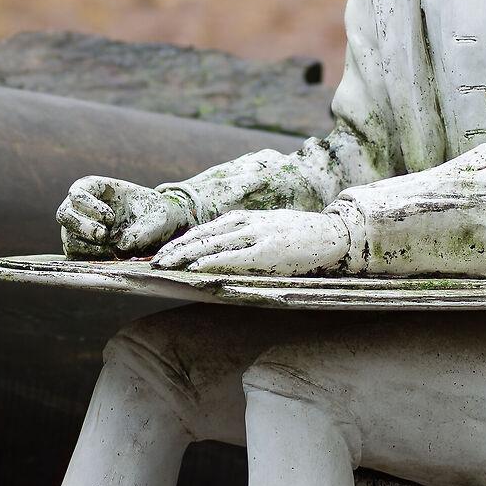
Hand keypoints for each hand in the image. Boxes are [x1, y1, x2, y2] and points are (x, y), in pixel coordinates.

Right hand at [59, 176, 191, 259]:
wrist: (157, 230)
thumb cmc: (156, 215)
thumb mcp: (159, 218)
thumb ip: (144, 230)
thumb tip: (121, 247)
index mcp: (94, 189)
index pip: (77, 193)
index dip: (90, 206)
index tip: (111, 218)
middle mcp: (82, 208)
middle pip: (64, 214)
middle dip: (83, 227)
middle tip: (104, 236)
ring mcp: (80, 229)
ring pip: (68, 237)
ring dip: (87, 245)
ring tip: (112, 249)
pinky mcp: (82, 248)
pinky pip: (74, 255)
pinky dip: (88, 257)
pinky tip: (108, 255)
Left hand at [152, 209, 349, 274]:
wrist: (332, 234)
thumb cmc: (297, 236)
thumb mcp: (264, 228)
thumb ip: (242, 235)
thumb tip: (216, 249)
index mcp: (243, 217)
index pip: (203, 229)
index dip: (180, 242)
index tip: (160, 254)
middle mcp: (246, 222)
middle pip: (202, 235)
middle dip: (175, 249)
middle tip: (153, 262)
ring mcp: (257, 235)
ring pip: (212, 243)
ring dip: (185, 255)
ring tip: (165, 265)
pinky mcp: (270, 251)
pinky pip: (235, 257)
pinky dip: (213, 261)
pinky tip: (196, 268)